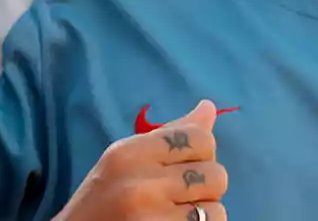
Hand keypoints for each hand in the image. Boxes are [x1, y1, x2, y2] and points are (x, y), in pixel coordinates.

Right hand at [53, 99, 227, 220]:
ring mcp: (152, 218)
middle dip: (206, 187)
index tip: (187, 166)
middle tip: (180, 196)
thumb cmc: (102, 200)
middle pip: (215, 174)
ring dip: (203, 214)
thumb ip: (169, 136)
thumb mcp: (126, 160)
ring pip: (215, 209)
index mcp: (130, 153)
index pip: (199, 138)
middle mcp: (142, 184)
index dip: (203, 153)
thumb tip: (209, 107)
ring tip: (176, 214)